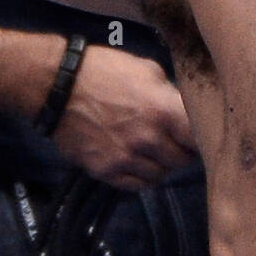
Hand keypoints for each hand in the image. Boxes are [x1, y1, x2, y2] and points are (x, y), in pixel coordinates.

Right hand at [51, 48, 198, 191]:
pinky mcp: (105, 170)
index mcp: (164, 110)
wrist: (56, 86)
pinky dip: (141, 176)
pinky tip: (137, 162)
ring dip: (161, 165)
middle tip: (173, 142)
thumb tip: (183, 111)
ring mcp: (126, 158)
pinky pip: (136, 185)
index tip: (195, 135)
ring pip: (160, 175)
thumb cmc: (104, 70)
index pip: (199, 139)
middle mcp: (148, 139)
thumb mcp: (147, 70)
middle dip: (181, 151)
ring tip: (153, 151)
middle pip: (182, 161)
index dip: (200, 138)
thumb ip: (170, 94)